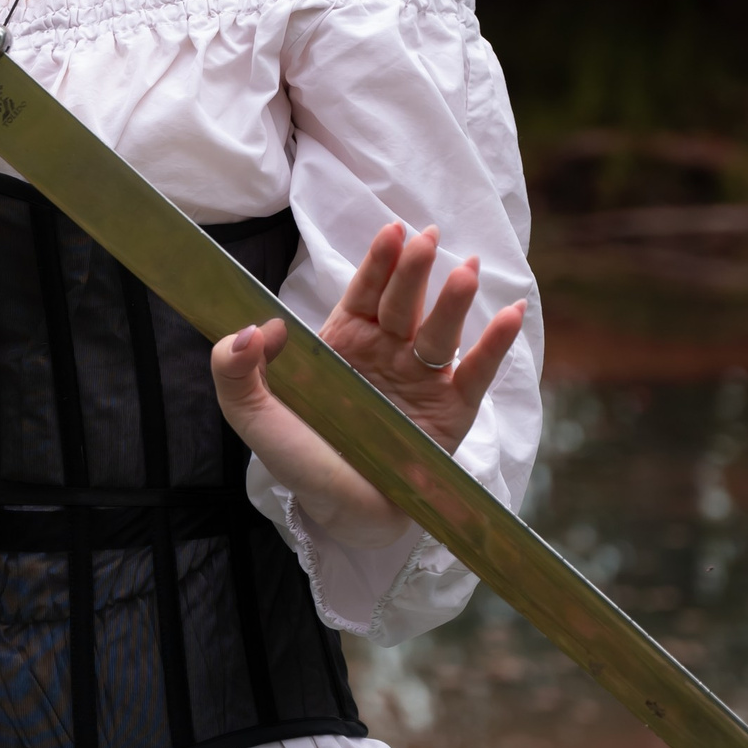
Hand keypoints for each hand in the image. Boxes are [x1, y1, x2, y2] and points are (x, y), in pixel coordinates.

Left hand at [210, 221, 526, 548]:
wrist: (340, 516)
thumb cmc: (300, 461)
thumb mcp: (252, 416)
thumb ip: (235, 371)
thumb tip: (253, 328)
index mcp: (344, 343)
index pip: (363, 293)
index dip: (378, 262)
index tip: (391, 232)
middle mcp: (387, 353)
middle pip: (404, 305)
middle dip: (415, 271)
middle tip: (428, 239)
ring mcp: (421, 380)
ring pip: (440, 333)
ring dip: (454, 302)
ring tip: (466, 272)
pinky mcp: (452, 413)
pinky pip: (476, 373)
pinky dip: (495, 344)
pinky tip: (512, 313)